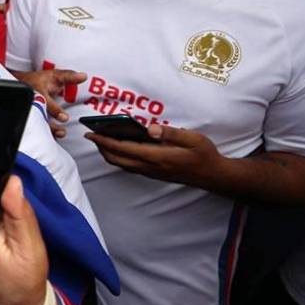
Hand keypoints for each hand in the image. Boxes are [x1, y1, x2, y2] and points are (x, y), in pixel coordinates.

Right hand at [11, 68, 85, 138]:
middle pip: (40, 117)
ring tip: (60, 134)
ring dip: (49, 131)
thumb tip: (83, 76)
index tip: (64, 118)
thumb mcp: (53, 75)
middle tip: (61, 131)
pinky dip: (46, 134)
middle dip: (51, 126)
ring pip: (38, 125)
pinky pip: (38, 128)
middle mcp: (34, 104)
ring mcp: (33, 113)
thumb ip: (68, 76)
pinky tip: (54, 137)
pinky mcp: (34, 119)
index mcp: (38, 92)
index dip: (55, 111)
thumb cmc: (39, 80)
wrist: (22, 84)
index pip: (46, 102)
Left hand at [86, 124, 226, 187]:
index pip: (123, 148)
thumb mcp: (192, 139)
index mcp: (157, 157)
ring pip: (121, 164)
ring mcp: (151, 172)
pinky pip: (129, 166)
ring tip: (102, 139)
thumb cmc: (204, 154)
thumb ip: (170, 133)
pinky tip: (119, 147)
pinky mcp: (153, 174)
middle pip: (116, 159)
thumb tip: (150, 128)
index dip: (105, 141)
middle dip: (101, 147)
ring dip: (108, 153)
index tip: (92, 133)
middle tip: (92, 134)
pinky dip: (119, 157)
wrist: (213, 175)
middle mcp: (150, 167)